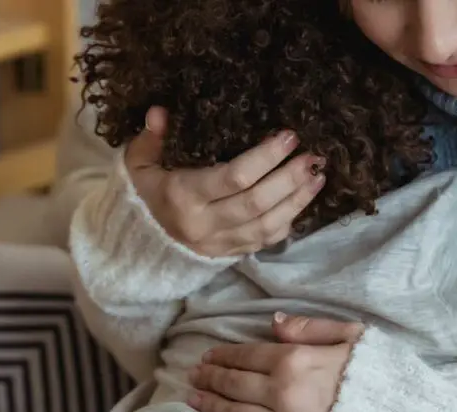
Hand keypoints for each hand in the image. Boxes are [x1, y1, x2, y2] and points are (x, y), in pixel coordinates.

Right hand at [125, 107, 326, 257]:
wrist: (141, 242)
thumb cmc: (146, 192)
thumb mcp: (139, 164)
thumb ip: (151, 139)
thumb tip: (161, 112)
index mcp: (183, 197)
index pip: (233, 178)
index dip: (265, 157)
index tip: (288, 136)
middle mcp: (204, 225)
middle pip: (257, 204)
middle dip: (289, 178)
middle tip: (313, 155)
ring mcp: (220, 244)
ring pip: (267, 225)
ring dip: (297, 200)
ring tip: (318, 175)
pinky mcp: (232, 254)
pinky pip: (267, 241)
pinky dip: (289, 220)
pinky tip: (304, 198)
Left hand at [188, 315, 362, 411]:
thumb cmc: (383, 379)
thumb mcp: (356, 338)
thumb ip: (312, 327)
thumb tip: (274, 323)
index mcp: (296, 361)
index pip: (247, 356)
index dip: (224, 355)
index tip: (208, 356)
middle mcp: (283, 393)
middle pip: (235, 384)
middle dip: (211, 378)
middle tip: (194, 375)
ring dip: (211, 405)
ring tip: (194, 398)